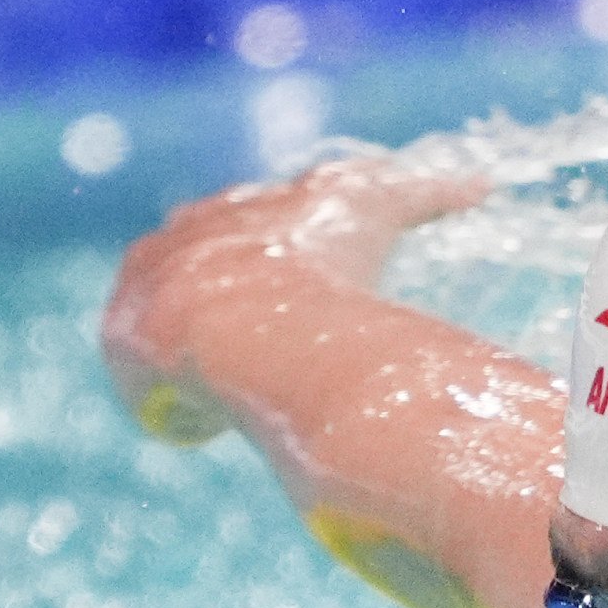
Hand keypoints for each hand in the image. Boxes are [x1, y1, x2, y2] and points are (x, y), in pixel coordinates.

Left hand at [102, 163, 484, 443]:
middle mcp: (172, 245)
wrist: (239, 315)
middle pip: (192, 275)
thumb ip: (425, 193)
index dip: (269, 259)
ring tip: (240, 396)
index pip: (237, 227)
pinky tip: (217, 422)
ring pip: (166, 332)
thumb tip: (484, 185)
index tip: (296, 290)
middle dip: (224, 306)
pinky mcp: (123, 348)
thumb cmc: (312, 258)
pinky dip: (186, 405)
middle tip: (263, 348)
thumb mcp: (376, 204)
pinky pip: (151, 385)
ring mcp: (140, 296)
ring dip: (201, 361)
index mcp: (222, 212)